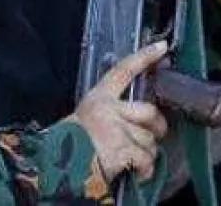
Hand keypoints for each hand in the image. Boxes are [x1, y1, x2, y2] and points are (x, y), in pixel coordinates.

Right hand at [69, 41, 170, 183]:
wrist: (59, 169)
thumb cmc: (70, 145)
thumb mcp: (86, 118)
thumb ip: (111, 112)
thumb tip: (142, 119)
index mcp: (98, 98)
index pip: (123, 70)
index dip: (144, 57)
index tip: (162, 47)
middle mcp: (108, 109)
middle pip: (149, 110)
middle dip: (158, 126)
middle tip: (157, 134)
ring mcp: (116, 129)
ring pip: (149, 139)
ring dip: (147, 153)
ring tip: (135, 160)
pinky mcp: (122, 149)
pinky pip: (146, 159)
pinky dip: (145, 169)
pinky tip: (138, 172)